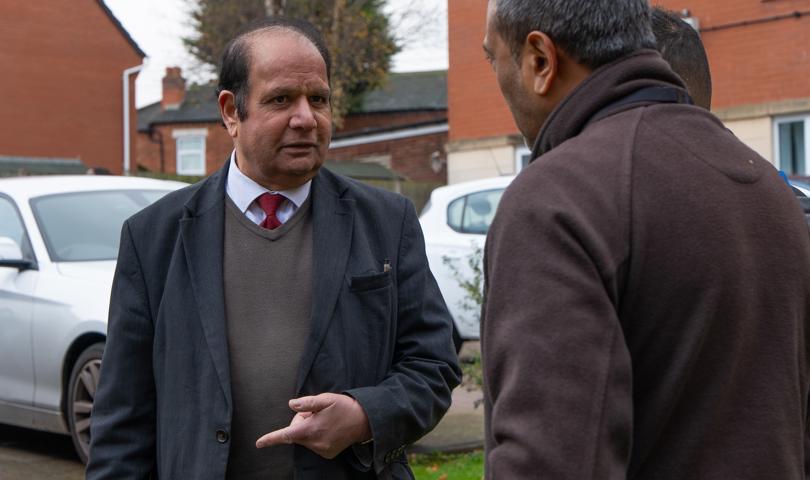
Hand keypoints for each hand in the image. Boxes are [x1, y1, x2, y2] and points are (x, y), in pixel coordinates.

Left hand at [255, 393, 371, 458]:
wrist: (364, 421)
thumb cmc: (344, 407)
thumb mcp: (326, 399)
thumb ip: (306, 403)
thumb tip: (291, 405)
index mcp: (311, 429)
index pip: (286, 435)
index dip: (271, 439)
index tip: (259, 443)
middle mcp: (315, 443)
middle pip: (296, 433)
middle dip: (301, 421)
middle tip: (316, 412)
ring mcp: (321, 450)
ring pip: (305, 438)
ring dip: (310, 428)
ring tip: (326, 419)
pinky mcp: (327, 453)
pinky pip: (314, 444)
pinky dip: (317, 436)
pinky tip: (329, 428)